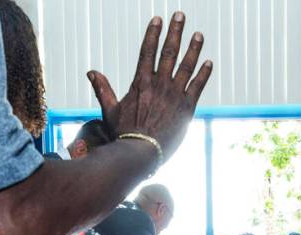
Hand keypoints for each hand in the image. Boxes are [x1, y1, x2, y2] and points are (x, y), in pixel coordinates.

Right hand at [87, 12, 213, 159]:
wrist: (140, 152)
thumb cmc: (123, 134)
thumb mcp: (110, 110)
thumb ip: (102, 89)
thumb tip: (91, 72)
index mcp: (140, 82)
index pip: (147, 51)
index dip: (153, 34)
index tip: (158, 20)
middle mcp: (159, 84)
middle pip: (169, 52)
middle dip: (176, 32)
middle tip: (181, 16)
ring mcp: (174, 95)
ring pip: (186, 66)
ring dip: (193, 48)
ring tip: (198, 34)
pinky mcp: (187, 108)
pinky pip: (197, 86)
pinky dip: (203, 74)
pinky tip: (209, 62)